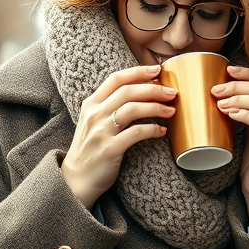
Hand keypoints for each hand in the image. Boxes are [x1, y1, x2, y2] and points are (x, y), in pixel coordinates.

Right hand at [61, 65, 175, 208]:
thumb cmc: (91, 148)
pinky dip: (152, 129)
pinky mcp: (110, 149)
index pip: (116, 79)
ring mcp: (101, 131)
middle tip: (172, 92)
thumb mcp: (94, 122)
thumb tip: (142, 92)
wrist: (76, 179)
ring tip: (171, 110)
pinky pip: (136, 133)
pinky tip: (162, 131)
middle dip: (154, 88)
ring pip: (132, 109)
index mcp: (91, 104)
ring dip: (156, 107)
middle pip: (128, 91)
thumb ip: (110, 106)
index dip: (138, 72)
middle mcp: (94, 114)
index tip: (158, 69)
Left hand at [212, 65, 248, 228]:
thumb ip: (234, 111)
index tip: (226, 69)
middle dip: (237, 86)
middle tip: (215, 90)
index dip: (247, 72)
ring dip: (239, 98)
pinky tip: (231, 114)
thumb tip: (210, 94)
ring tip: (220, 103)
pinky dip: (246, 115)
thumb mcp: (239, 129)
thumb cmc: (246, 158)